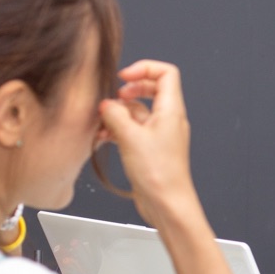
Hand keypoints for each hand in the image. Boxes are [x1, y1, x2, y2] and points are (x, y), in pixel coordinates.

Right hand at [98, 60, 198, 226]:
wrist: (167, 204)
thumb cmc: (159, 174)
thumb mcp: (130, 137)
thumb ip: (115, 115)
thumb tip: (106, 105)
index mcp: (171, 110)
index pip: (166, 73)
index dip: (144, 69)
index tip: (122, 77)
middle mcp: (169, 119)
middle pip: (152, 89)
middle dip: (129, 91)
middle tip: (113, 98)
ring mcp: (160, 134)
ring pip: (139, 112)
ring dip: (119, 114)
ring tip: (102, 123)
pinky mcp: (151, 148)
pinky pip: (134, 130)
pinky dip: (119, 129)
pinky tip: (104, 137)